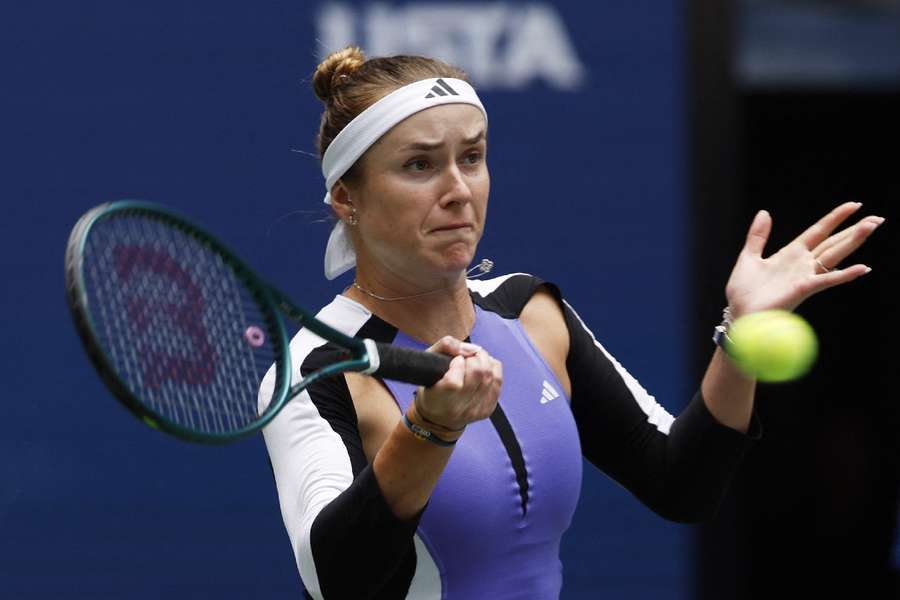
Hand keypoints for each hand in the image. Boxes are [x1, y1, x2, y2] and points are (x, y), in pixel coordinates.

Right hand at [412, 336, 501, 432]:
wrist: (438, 418)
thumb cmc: (431, 386)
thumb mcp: (427, 362)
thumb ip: (446, 346)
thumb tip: (471, 349)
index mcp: (438, 400)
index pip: (454, 382)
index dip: (457, 364)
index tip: (454, 361)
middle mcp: (458, 409)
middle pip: (478, 374)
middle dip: (474, 357)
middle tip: (467, 356)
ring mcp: (475, 411)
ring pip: (491, 376)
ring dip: (484, 361)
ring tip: (474, 360)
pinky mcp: (487, 409)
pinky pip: (498, 381)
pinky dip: (493, 369)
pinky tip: (482, 368)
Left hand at [725, 202, 883, 316]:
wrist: (740, 314)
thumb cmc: (744, 291)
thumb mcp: (749, 257)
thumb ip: (758, 236)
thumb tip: (765, 212)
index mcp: (790, 254)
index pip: (818, 231)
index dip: (835, 218)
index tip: (854, 205)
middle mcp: (802, 264)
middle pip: (833, 242)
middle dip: (853, 230)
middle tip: (877, 218)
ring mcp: (804, 276)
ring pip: (834, 255)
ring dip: (853, 242)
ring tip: (871, 228)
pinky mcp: (802, 289)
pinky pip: (826, 280)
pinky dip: (844, 274)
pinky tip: (863, 268)